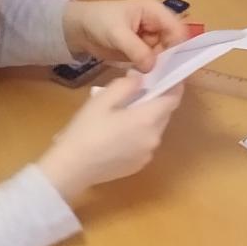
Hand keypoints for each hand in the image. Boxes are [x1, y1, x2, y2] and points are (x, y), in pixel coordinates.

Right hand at [39, 76, 183, 201]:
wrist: (72, 168)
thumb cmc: (86, 130)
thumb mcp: (102, 100)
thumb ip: (126, 85)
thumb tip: (139, 78)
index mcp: (148, 119)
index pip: (173, 99)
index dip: (174, 86)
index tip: (167, 77)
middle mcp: (154, 137)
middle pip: (164, 114)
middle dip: (156, 102)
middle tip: (137, 93)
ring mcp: (147, 154)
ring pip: (154, 130)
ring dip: (146, 119)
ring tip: (123, 115)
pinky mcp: (138, 165)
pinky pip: (145, 144)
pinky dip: (139, 136)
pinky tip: (118, 136)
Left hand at [63, 0, 190, 73]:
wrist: (79, 29)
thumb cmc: (99, 21)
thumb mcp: (117, 33)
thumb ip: (136, 49)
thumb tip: (152, 67)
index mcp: (154, 11)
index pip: (177, 28)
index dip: (177, 45)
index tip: (171, 64)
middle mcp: (156, 25)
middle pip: (173, 44)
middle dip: (168, 59)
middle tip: (160, 75)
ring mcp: (150, 39)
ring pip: (165, 56)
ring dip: (159, 67)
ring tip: (150, 77)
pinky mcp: (143, 51)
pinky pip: (153, 62)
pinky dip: (150, 70)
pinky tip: (145, 77)